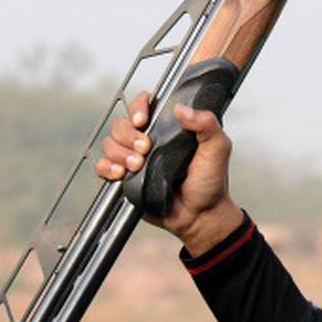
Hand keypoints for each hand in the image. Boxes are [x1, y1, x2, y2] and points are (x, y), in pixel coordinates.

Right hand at [95, 91, 243, 254]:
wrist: (201, 215)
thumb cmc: (210, 182)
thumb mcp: (218, 149)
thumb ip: (207, 124)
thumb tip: (181, 109)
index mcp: (168, 128)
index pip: (144, 105)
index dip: (138, 108)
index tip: (143, 120)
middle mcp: (148, 140)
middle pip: (121, 124)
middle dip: (129, 135)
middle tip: (146, 149)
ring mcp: (135, 159)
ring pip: (110, 143)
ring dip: (119, 153)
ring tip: (137, 165)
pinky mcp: (126, 179)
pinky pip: (103, 166)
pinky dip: (106, 167)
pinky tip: (121, 174)